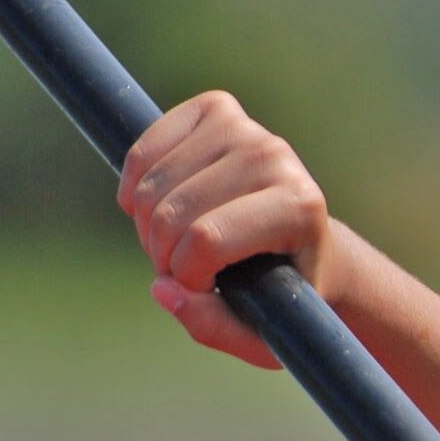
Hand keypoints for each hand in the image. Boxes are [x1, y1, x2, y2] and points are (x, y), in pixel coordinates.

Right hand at [116, 90, 333, 369]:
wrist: (305, 244)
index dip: (186, 275)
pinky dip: (134, 189)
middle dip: (162, 253)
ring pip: (152, 185)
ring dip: (147, 226)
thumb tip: (164, 291)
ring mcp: (245, 127)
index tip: (201, 287)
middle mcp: (276, 157)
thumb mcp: (263, 331)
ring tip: (177, 242)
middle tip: (183, 268)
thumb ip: (214, 326)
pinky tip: (155, 209)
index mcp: (300, 207)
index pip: (207, 239)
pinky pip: (143, 152)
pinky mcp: (215, 109)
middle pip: (174, 212)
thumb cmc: (286, 293)